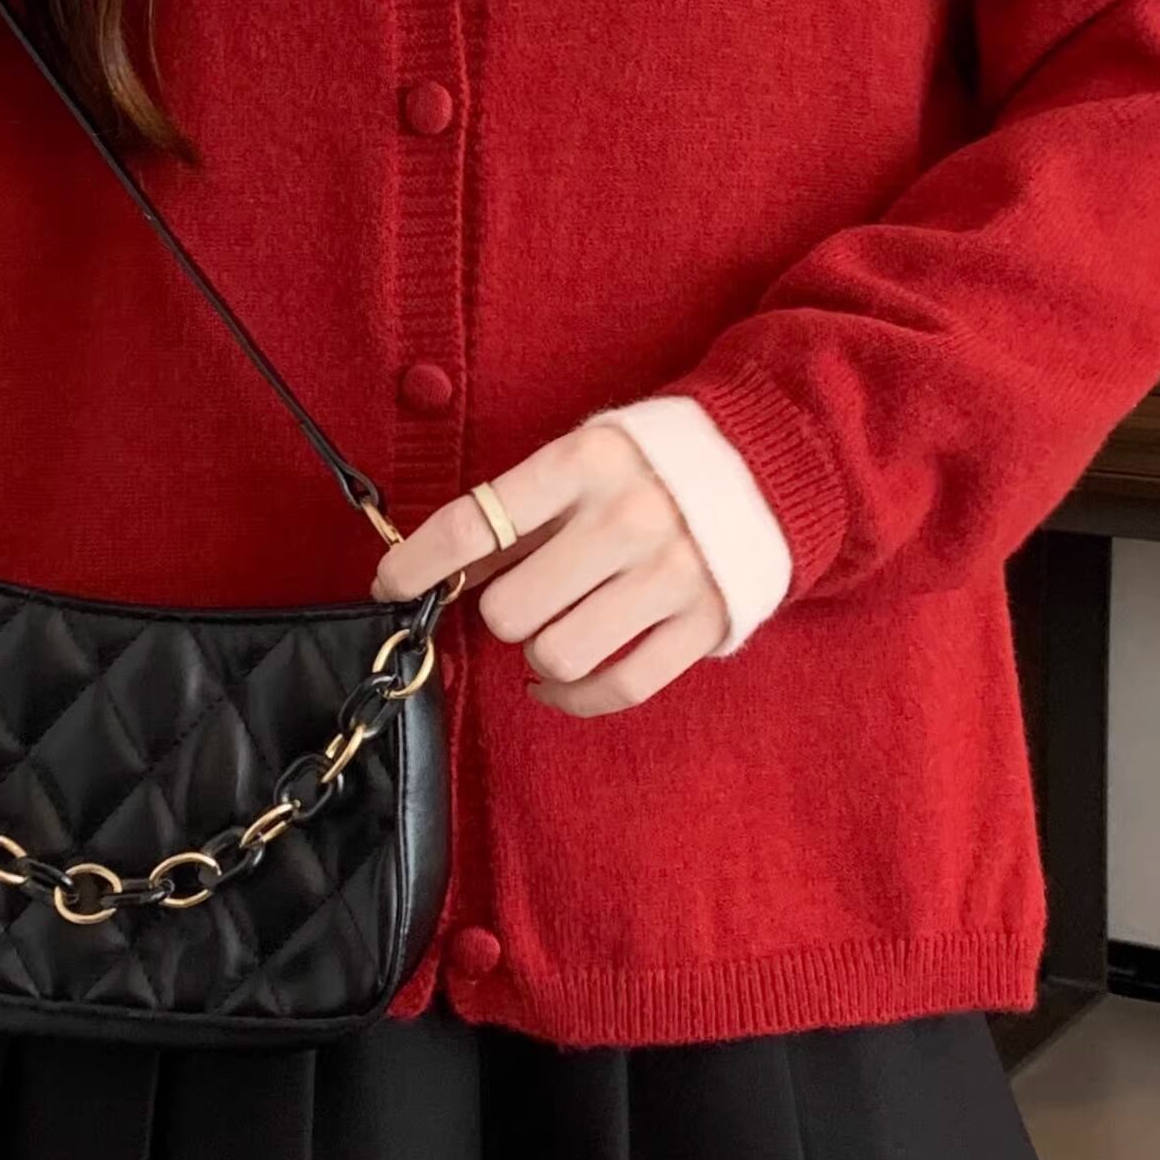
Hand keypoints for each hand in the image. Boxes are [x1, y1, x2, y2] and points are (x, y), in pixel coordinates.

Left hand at [369, 424, 727, 715]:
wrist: (770, 461)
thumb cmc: (647, 464)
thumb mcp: (578, 461)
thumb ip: (512, 515)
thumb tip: (432, 573)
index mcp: (585, 464)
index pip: (474, 523)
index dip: (417, 563)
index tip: (389, 586)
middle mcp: (628, 519)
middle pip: (509, 610)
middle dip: (498, 613)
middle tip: (517, 598)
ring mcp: (672, 575)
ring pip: (557, 656)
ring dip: (537, 654)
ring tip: (549, 630)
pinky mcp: (705, 622)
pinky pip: (619, 689)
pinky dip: (574, 698)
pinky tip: (557, 684)